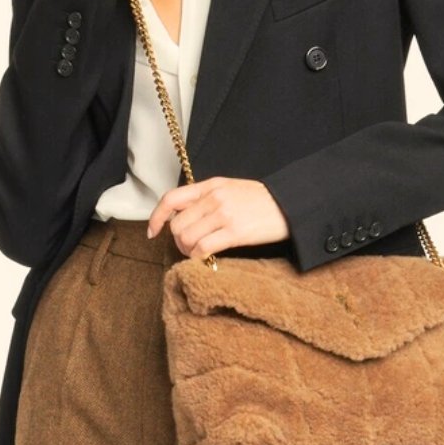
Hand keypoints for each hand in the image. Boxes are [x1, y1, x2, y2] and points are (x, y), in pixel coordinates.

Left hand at [146, 177, 290, 259]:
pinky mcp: (235, 232)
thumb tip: (184, 217)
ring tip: (199, 253)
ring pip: (187, 238)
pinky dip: (199, 257)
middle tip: (189, 247)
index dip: (157, 217)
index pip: (171, 199)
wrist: (290, 205)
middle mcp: (214, 198)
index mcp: (211, 185)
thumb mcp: (230, 190)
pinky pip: (203, 248)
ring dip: (188, 251)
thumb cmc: (261, 201)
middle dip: (178, 241)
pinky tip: (207, 258)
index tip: (153, 232)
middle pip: (177, 225)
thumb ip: (206, 199)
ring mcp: (224, 214)